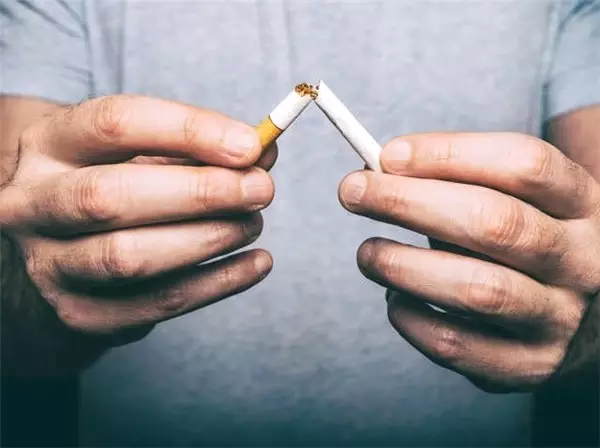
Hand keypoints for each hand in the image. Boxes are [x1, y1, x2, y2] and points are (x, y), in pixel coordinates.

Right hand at [0, 95, 274, 371]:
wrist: (69, 250)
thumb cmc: (119, 187)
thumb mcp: (147, 154)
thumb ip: (200, 149)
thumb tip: (263, 151)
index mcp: (49, 145)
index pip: (115, 124)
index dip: (190, 131)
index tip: (251, 145)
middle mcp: (32, 205)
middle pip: (111, 197)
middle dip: (201, 193)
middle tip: (261, 189)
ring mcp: (48, 265)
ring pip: (130, 257)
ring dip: (210, 239)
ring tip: (253, 224)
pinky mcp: (79, 313)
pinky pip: (157, 303)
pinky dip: (219, 283)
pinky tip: (256, 263)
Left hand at [339, 132, 599, 391]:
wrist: (583, 320)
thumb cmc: (523, 247)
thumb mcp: (516, 202)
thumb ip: (457, 185)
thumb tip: (377, 173)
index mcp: (582, 203)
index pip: (523, 163)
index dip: (449, 153)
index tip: (388, 155)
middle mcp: (584, 260)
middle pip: (494, 222)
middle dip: (409, 202)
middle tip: (353, 191)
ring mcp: (561, 318)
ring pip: (477, 289)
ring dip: (402, 266)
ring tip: (366, 254)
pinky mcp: (531, 366)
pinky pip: (456, 346)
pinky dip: (410, 318)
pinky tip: (394, 299)